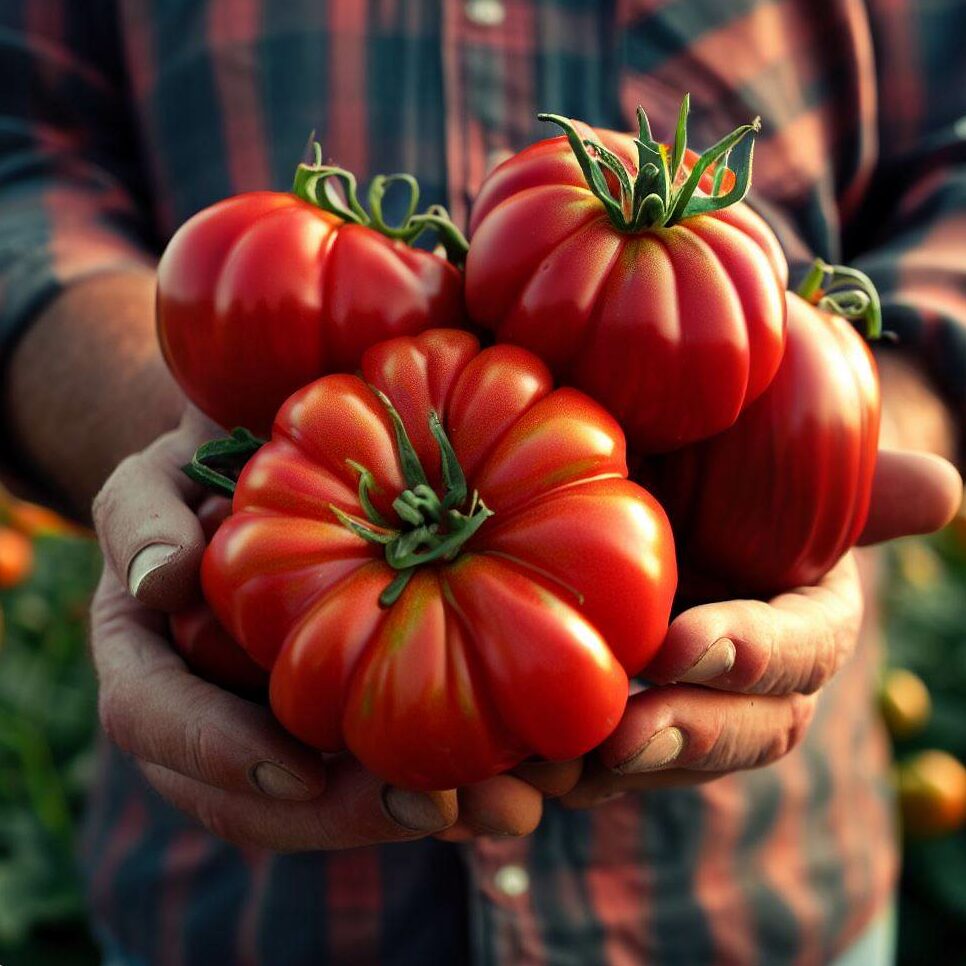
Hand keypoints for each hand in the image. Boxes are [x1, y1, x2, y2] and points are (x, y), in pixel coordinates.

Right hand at [92, 409, 552, 847]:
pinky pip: (378, 766)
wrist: (251, 483)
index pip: (155, 722)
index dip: (218, 753)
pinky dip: (441, 777)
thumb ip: (143, 517)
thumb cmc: (200, 475)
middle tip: (433, 809)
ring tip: (503, 807)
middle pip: (252, 800)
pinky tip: (514, 775)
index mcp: (149, 666)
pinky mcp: (338, 717)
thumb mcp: (157, 478)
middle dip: (342, 815)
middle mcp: (209, 717)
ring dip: (413, 813)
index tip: (298, 768)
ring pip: (327, 800)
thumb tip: (163, 577)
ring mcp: (275, 725)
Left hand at [558, 448, 962, 807]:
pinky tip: (522, 769)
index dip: (754, 651)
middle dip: (693, 734)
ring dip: (624, 771)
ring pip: (683, 762)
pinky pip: (610, 767)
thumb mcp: (759, 443)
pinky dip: (570, 775)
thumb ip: (846, 477)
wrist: (642, 461)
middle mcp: (760, 666)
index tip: (681, 643)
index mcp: (807, 606)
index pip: (807, 646)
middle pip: (755, 728)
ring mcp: (696, 695)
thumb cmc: (710, 443)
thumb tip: (945, 492)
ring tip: (556, 768)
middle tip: (621, 739)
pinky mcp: (630, 710)